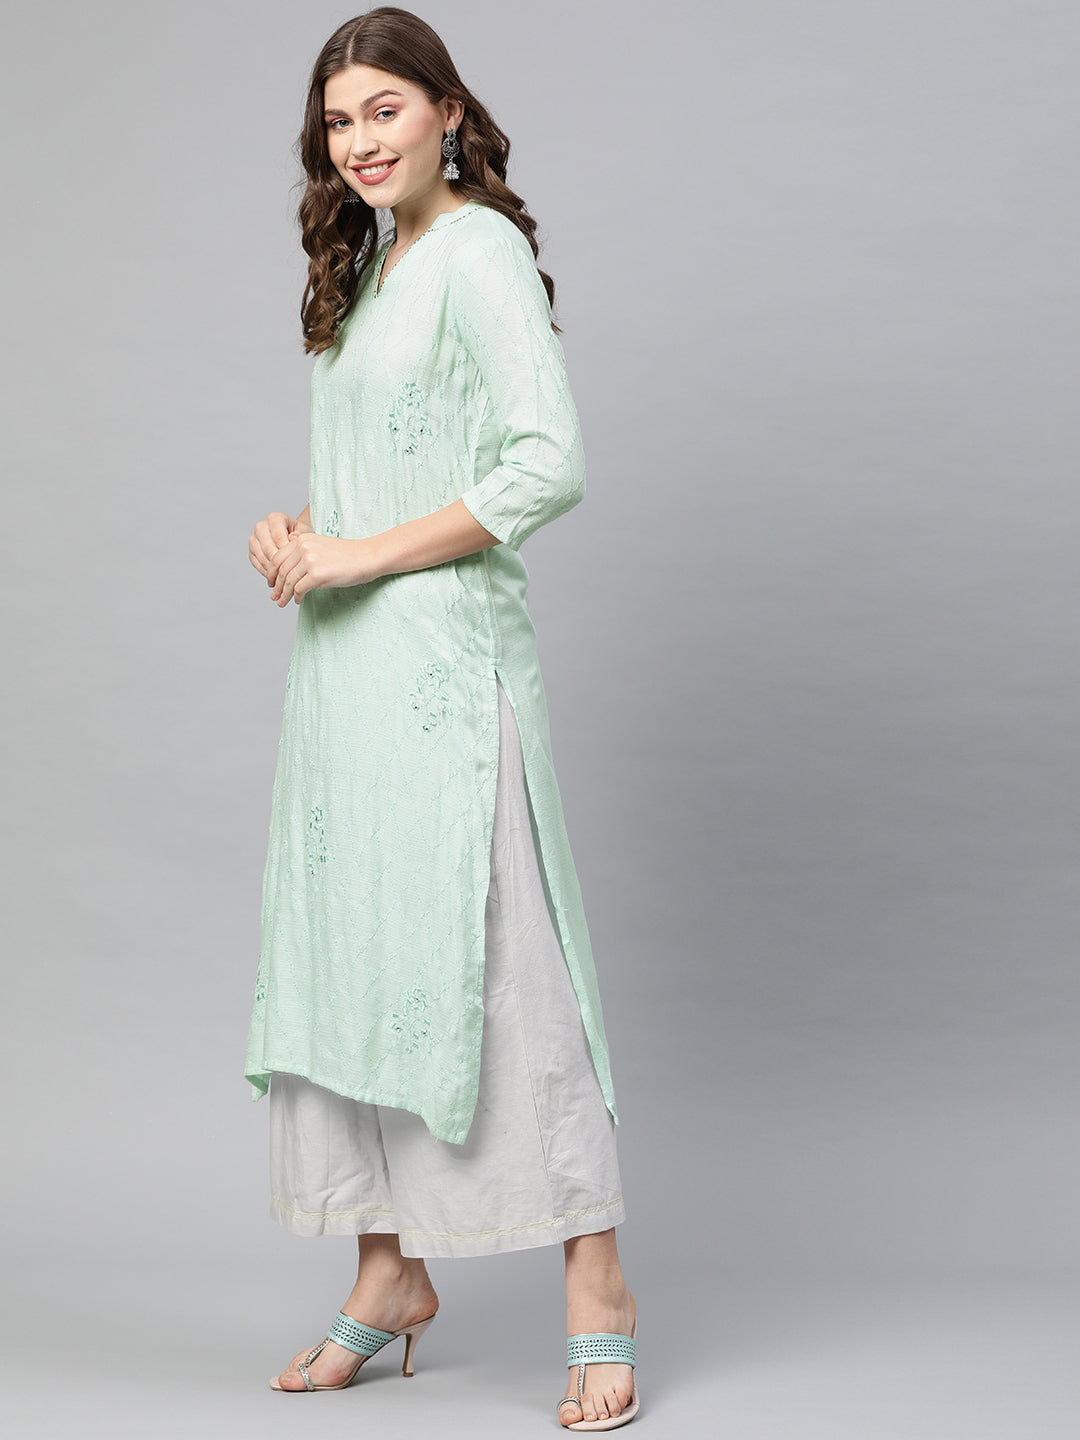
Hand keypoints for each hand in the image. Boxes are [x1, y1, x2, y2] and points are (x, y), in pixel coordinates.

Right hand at [249, 511, 313, 581]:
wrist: (294, 540)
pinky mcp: (251, 551)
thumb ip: (301, 534)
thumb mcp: (306, 533)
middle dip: (280, 562)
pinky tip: (278, 576)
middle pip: (267, 548)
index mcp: (274, 518)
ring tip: (286, 577)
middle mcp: (261, 526)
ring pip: (261, 557)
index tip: (296, 561)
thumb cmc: (301, 535)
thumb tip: (291, 538)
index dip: (287, 551)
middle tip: (291, 572)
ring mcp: (254, 539)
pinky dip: (267, 572)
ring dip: (273, 569)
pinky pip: (257, 564)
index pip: (278, 536)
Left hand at [268, 533, 383, 605]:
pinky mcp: (317, 574)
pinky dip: (296, 597)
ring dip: (284, 594)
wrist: (367, 557)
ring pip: (288, 581)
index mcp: (302, 539)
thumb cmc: (348, 555)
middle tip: (275, 597)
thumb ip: (304, 553)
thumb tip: (288, 571)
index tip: (271, 583)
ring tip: (282, 602)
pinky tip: (298, 600)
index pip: (278, 557)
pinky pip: (299, 589)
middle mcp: (303, 547)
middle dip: (276, 586)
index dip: (272, 572)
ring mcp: (309, 560)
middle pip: (280, 570)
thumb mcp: (321, 546)